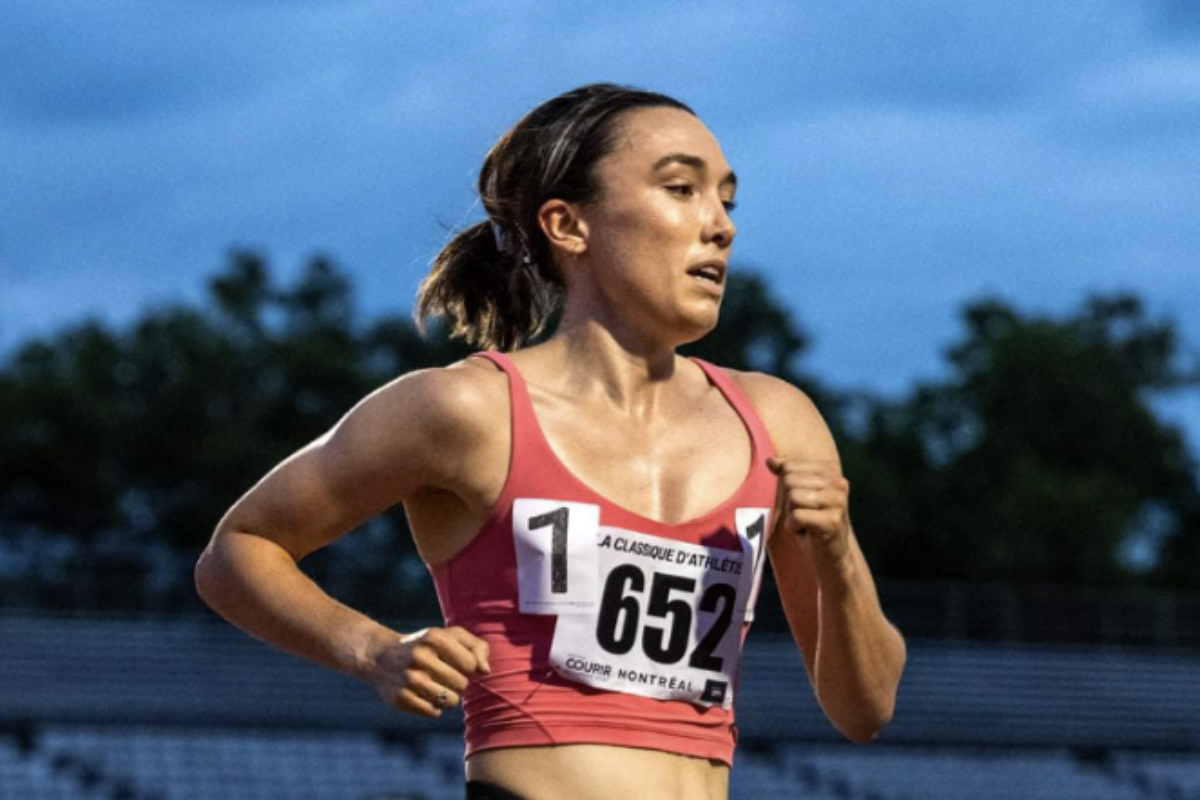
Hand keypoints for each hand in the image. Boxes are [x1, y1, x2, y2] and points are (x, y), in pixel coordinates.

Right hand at [362, 626, 491, 717]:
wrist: (380, 657)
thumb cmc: (426, 646)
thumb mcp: (450, 636)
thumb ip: (477, 647)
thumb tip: (485, 671)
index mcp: (435, 638)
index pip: (471, 665)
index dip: (468, 666)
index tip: (456, 662)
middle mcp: (420, 657)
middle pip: (462, 684)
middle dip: (458, 683)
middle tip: (443, 675)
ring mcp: (409, 679)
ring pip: (450, 702)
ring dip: (448, 697)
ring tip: (437, 687)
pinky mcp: (401, 699)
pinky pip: (434, 713)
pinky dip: (434, 708)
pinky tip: (424, 695)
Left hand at [767, 457, 852, 570]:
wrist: (829, 556)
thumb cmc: (809, 522)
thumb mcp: (797, 494)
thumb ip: (785, 474)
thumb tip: (770, 460)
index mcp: (830, 471)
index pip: (789, 466)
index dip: (786, 487)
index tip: (801, 502)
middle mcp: (839, 483)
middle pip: (789, 480)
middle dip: (788, 502)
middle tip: (803, 514)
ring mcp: (838, 502)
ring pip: (793, 497)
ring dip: (792, 514)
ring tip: (806, 523)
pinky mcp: (832, 521)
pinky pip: (796, 516)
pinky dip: (793, 527)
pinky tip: (806, 533)